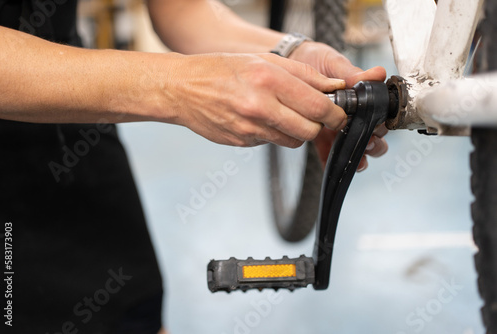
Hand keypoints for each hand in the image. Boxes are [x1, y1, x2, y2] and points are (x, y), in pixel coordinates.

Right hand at [164, 53, 346, 146]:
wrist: (183, 89)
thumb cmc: (221, 70)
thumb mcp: (263, 60)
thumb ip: (303, 74)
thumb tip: (334, 87)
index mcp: (269, 79)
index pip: (317, 106)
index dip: (335, 114)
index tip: (338, 114)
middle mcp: (260, 106)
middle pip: (309, 130)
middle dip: (317, 126)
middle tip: (313, 115)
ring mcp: (250, 128)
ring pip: (293, 141)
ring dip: (296, 131)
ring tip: (282, 114)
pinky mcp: (242, 142)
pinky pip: (271, 143)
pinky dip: (273, 134)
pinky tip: (259, 119)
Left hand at [289, 42, 388, 170]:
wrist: (289, 62)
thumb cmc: (314, 60)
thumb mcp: (334, 63)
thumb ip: (353, 73)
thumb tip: (377, 74)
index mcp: (360, 99)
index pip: (379, 116)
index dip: (381, 125)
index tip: (377, 128)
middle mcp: (352, 115)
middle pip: (372, 137)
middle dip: (372, 144)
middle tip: (367, 143)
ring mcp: (337, 128)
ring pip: (354, 148)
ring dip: (356, 155)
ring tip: (354, 157)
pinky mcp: (320, 136)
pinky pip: (328, 154)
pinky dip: (331, 162)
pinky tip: (332, 166)